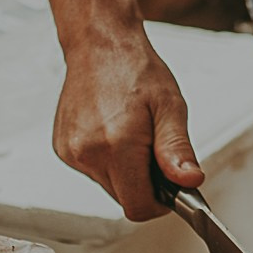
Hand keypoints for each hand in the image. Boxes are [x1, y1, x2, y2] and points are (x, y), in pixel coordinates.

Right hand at [53, 28, 202, 220]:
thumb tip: (189, 181)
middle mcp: (87, 152)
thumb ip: (177, 149)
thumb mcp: (170, 106)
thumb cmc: (135, 69)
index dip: (159, 203)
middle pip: (123, 198)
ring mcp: (71, 151)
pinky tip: (112, 131)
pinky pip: (92, 170)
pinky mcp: (63, 148)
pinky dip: (107, 160)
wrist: (99, 45)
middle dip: (143, 183)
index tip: (170, 185)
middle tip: (153, 147)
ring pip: (108, 185)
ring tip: (131, 133)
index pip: (138, 207)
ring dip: (125, 171)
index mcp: (116, 144)